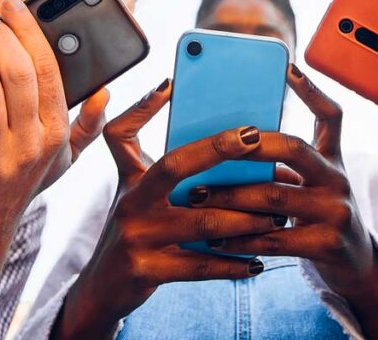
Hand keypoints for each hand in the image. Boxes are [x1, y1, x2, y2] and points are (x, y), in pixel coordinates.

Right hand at [56, 80, 278, 338]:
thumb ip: (163, 169)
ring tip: (276, 215)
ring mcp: (136, 238)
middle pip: (174, 166)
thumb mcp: (136, 196)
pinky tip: (257, 262)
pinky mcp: (146, 271)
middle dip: (216, 149)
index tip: (172, 85)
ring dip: (244, 218)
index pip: (122, 134)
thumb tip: (215, 139)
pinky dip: (232, 264)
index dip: (142, 107)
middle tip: (255, 139)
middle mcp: (130, 204)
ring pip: (201, 222)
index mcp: (130, 181)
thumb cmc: (135, 233)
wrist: (101, 292)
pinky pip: (199, 266)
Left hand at [194, 66, 377, 338]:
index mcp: (333, 158)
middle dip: (250, 145)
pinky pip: (274, 239)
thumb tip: (223, 146)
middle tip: (214, 146)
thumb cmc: (318, 216)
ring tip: (197, 195)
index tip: (288, 66)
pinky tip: (215, 240)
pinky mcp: (327, 245)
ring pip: (275, 196)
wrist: (355, 266)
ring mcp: (336, 211)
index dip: (311, 90)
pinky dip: (240, 239)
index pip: (331, 115)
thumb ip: (283, 165)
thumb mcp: (312, 183)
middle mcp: (338, 179)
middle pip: (294, 148)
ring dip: (230, 196)